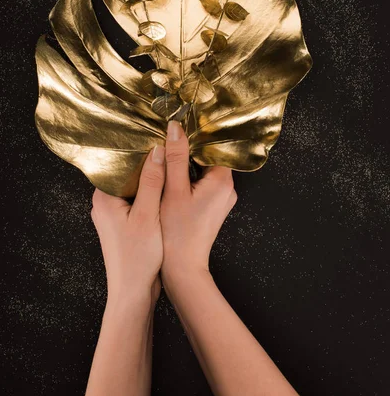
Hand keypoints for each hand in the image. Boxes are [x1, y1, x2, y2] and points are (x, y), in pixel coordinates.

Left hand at [91, 145, 164, 303]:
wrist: (133, 293)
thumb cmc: (137, 258)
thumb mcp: (147, 215)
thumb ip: (151, 181)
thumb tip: (157, 150)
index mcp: (103, 196)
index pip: (120, 162)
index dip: (140, 150)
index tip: (160, 138)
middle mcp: (105, 202)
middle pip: (128, 173)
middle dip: (149, 163)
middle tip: (170, 149)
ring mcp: (114, 213)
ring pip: (135, 186)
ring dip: (152, 179)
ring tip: (172, 165)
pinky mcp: (125, 223)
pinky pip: (138, 199)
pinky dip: (152, 194)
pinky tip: (168, 189)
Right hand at [160, 120, 236, 278]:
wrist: (183, 267)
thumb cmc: (177, 231)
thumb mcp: (173, 189)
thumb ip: (176, 157)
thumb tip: (175, 128)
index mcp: (222, 180)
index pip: (214, 146)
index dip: (196, 137)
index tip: (178, 130)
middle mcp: (228, 188)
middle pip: (209, 158)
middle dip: (190, 151)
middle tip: (168, 144)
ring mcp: (222, 199)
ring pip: (205, 171)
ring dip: (187, 165)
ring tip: (168, 161)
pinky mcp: (213, 207)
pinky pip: (203, 184)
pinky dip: (189, 179)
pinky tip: (172, 180)